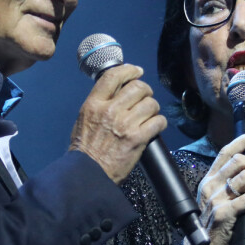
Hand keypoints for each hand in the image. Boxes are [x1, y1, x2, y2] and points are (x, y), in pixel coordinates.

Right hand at [69, 64, 166, 183]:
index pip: (113, 76)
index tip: (137, 71)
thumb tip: (119, 89)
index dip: (129, 70)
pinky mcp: (138, 138)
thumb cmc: (85, 148)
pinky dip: (160, 123)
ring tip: (149, 115)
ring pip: (151, 104)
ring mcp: (125, 124)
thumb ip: (101, 102)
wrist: (87, 174)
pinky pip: (158, 121)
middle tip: (145, 98)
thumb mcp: (85, 118)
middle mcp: (110, 110)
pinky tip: (155, 127)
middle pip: (138, 87)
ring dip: (153, 108)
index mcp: (94, 104)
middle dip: (146, 91)